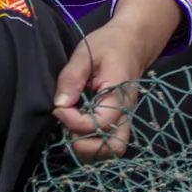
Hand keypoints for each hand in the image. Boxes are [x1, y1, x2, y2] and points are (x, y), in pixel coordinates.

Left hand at [51, 18, 154, 163]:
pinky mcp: (120, 120)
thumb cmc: (108, 45)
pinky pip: (110, 142)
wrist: (132, 42)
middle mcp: (126, 112)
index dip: (74, 121)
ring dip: (90, 148)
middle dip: (86, 145)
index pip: (99, 123)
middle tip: (66, 127)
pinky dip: (93, 144)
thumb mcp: (85, 53)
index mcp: (118, 94)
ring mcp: (125, 118)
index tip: (58, 108)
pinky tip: (76, 131)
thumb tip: (59, 105)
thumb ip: (71, 78)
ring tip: (70, 130)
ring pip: (113, 149)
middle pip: (114, 147)